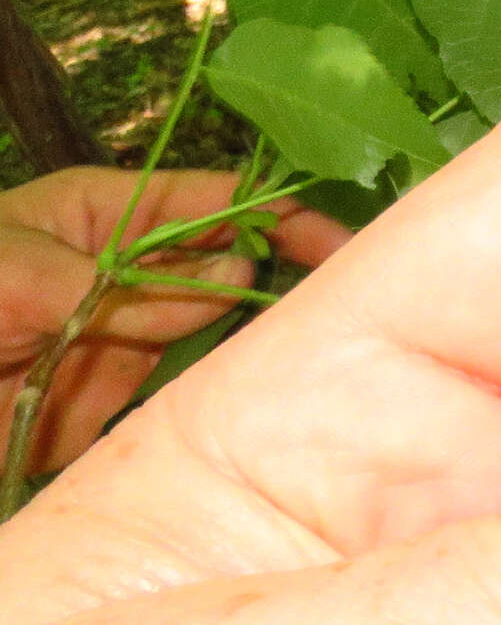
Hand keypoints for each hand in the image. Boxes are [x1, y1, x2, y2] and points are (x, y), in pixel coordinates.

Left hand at [0, 166, 349, 470]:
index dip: (286, 216)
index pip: (221, 202)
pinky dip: (205, 418)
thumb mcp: (14, 274)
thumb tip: (234, 282)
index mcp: (110, 213)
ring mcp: (118, 341)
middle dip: (282, 289)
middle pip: (232, 273)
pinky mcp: (100, 408)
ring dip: (251, 360)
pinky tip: (243, 423)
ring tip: (306, 374)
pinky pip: (170, 409)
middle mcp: (129, 274)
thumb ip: (121, 283)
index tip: (344, 246)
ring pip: (212, 345)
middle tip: (344, 318)